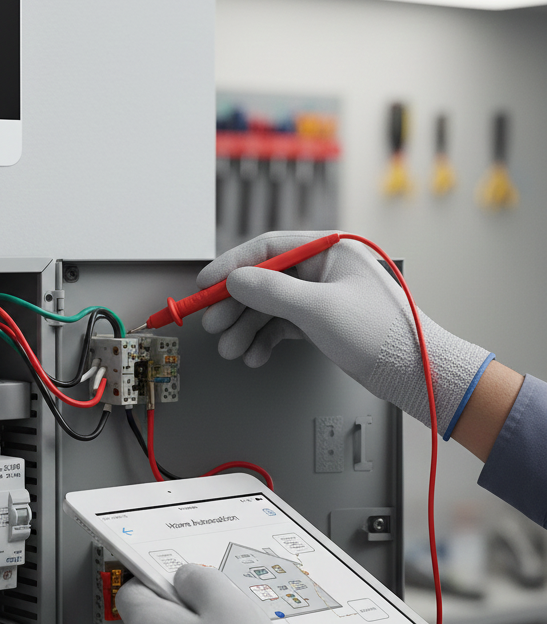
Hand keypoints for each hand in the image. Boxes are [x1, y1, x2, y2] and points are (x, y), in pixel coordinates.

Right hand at [197, 231, 491, 430]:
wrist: (416, 375)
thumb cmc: (384, 334)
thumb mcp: (319, 309)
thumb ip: (271, 291)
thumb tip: (236, 280)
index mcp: (329, 249)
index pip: (268, 247)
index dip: (232, 266)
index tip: (206, 284)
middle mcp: (323, 269)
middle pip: (263, 280)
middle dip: (236, 306)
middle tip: (215, 324)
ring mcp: (322, 297)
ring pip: (269, 306)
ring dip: (246, 328)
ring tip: (232, 348)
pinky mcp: (322, 322)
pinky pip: (281, 325)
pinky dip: (264, 340)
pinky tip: (255, 355)